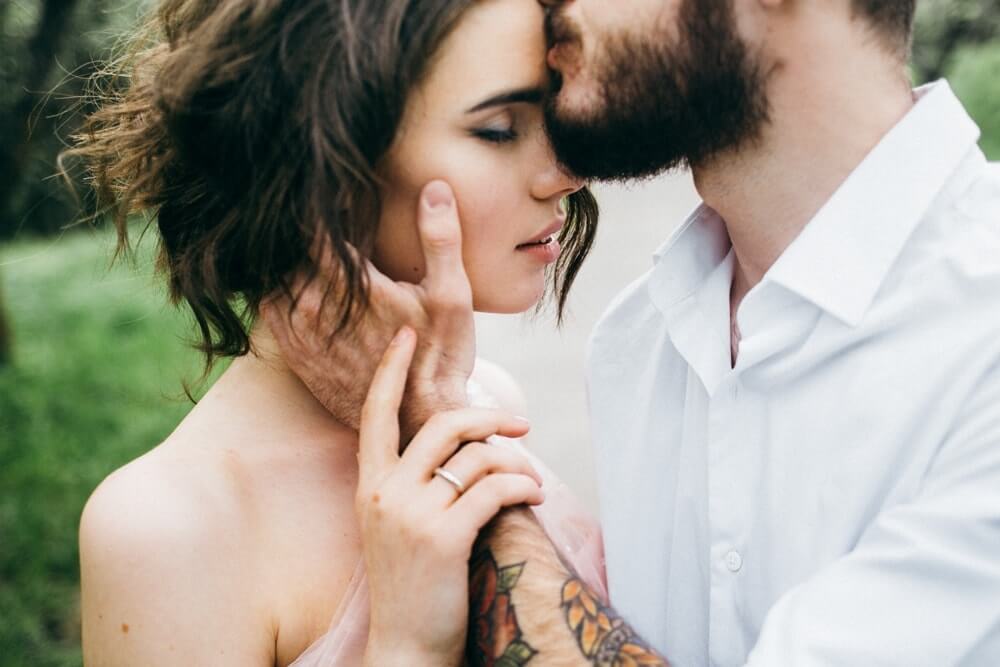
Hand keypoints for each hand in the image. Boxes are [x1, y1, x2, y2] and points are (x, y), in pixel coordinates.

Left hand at [262, 181, 474, 439]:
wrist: (417, 422)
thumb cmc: (439, 355)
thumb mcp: (452, 296)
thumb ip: (440, 238)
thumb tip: (434, 186)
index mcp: (352, 283)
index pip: (314, 226)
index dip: (319, 201)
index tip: (327, 185)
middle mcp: (315, 305)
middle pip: (290, 247)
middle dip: (300, 229)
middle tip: (314, 209)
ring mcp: (298, 331)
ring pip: (276, 274)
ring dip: (290, 258)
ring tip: (310, 244)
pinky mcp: (293, 351)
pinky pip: (269, 305)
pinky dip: (280, 286)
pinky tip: (302, 279)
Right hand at [357, 327, 544, 666]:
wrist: (406, 647)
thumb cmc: (412, 585)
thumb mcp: (398, 525)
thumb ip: (416, 483)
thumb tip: (467, 445)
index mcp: (370, 486)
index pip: (374, 414)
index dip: (390, 371)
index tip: (406, 336)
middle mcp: (385, 493)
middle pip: (443, 424)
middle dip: (489, 416)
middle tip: (521, 425)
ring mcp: (411, 514)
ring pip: (477, 457)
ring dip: (516, 462)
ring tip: (532, 481)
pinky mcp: (442, 537)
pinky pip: (495, 490)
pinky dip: (522, 488)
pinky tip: (533, 498)